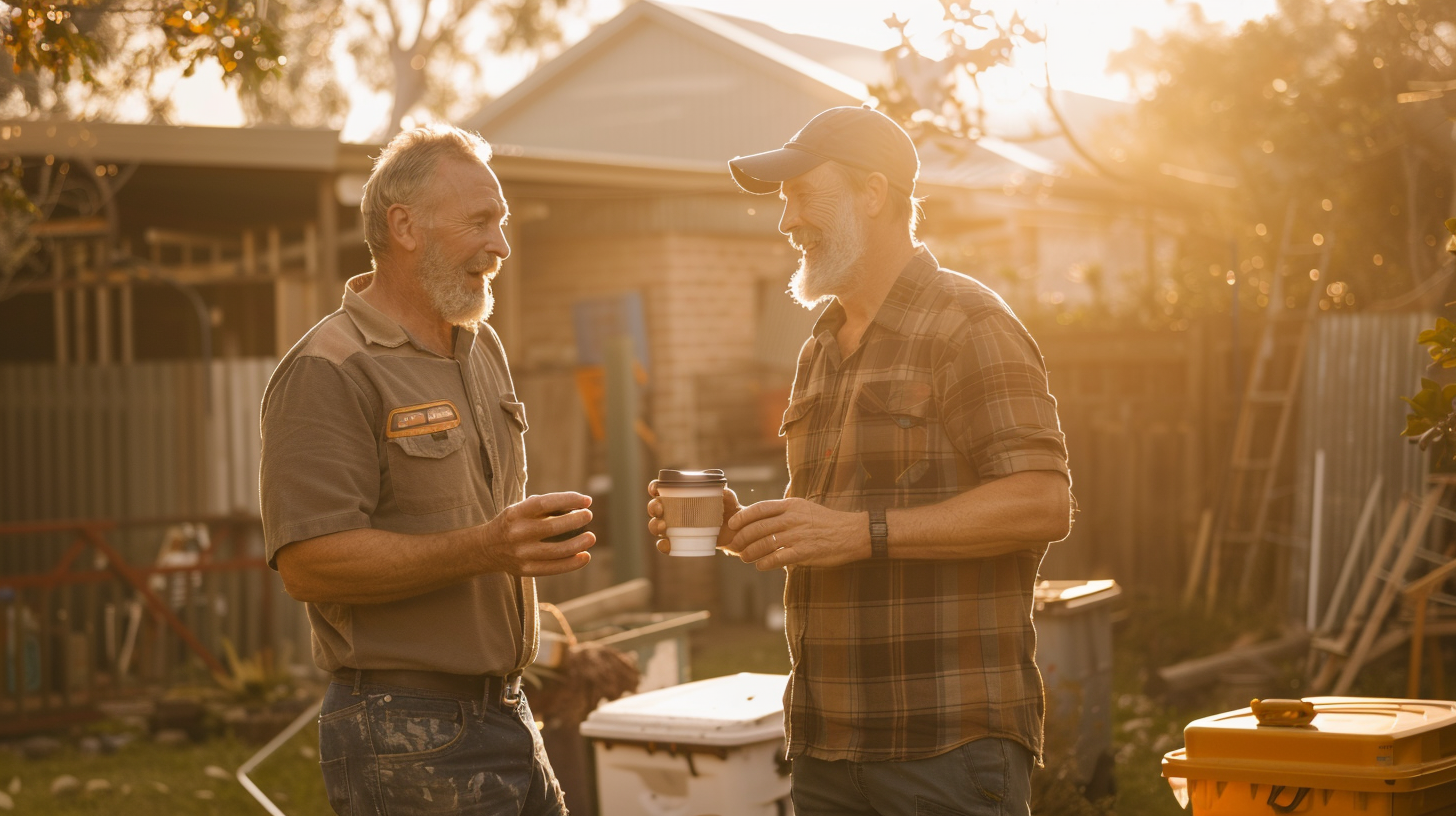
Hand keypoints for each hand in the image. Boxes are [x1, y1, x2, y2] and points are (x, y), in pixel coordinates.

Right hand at [480, 492, 594, 575]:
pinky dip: (572, 563)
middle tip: (588, 515)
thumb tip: (580, 504)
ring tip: (590, 537)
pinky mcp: (526, 570)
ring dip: (578, 543)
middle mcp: (517, 533)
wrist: (486, 548)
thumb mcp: (521, 509)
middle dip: (576, 520)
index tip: (586, 500)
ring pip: (557, 550)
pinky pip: (554, 568)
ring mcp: (521, 553)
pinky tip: (585, 556)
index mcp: (516, 513)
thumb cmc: (513, 524)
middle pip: (553, 527)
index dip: (568, 500)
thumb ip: (545, 506)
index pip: (545, 503)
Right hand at [646, 480, 742, 554]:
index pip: (662, 489)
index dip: (654, 488)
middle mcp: (672, 510)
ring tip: (663, 526)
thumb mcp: (727, 500)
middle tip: (660, 509)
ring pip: (655, 525)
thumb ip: (726, 494)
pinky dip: (662, 545)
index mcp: (680, 495)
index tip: (656, 489)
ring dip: (654, 525)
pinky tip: (666, 544)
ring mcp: (673, 527)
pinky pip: (665, 544)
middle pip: (654, 507)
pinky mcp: (678, 541)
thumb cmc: (726, 509)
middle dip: (653, 507)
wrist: (734, 531)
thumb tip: (723, 490)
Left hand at [728, 499, 868, 569]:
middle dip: (742, 538)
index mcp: (791, 506)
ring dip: (750, 553)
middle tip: (735, 546)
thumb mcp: (804, 506)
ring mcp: (798, 536)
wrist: (851, 533)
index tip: (733, 524)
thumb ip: (784, 508)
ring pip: (764, 544)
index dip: (743, 517)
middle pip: (758, 528)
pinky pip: (777, 559)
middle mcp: (792, 519)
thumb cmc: (826, 521)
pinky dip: (765, 563)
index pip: (760, 508)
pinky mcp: (804, 553)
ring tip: (745, 558)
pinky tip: (760, 566)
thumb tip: (763, 513)